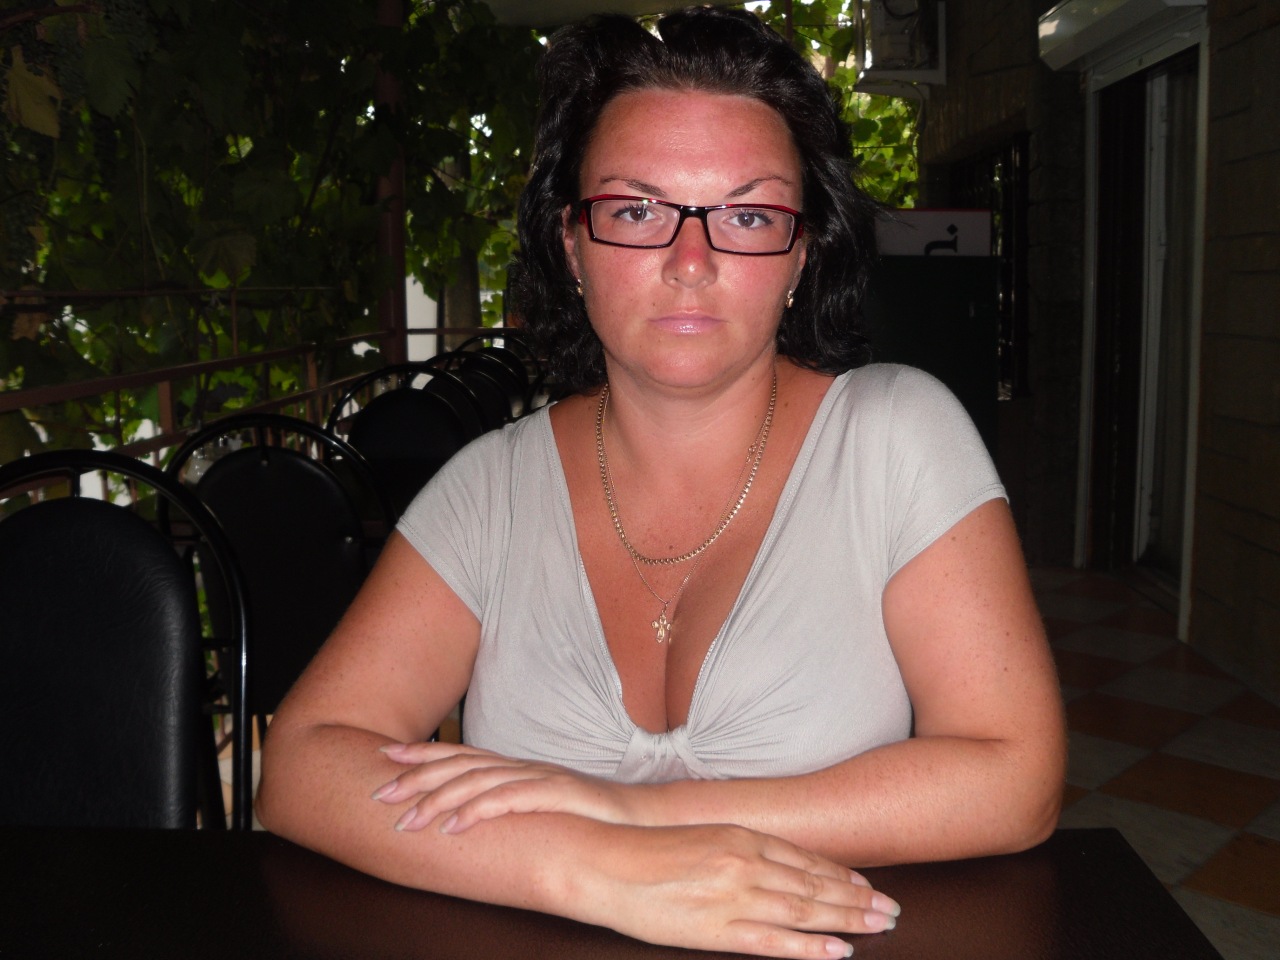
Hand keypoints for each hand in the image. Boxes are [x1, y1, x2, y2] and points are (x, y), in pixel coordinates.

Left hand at [371, 741, 635, 831]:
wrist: (639, 816)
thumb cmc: (587, 815)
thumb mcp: (541, 804)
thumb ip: (510, 802)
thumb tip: (472, 812)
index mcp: (516, 767)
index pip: (461, 754)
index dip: (422, 754)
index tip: (384, 756)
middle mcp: (522, 767)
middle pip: (460, 765)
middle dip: (416, 777)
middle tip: (380, 792)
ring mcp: (539, 779)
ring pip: (477, 783)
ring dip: (437, 800)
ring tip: (406, 820)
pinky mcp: (556, 796)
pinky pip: (509, 801)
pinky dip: (477, 812)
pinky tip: (453, 827)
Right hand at [581, 822, 898, 957]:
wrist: (603, 862)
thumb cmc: (646, 850)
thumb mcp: (702, 835)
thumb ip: (739, 847)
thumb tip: (771, 862)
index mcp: (741, 836)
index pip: (804, 859)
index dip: (841, 874)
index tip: (867, 885)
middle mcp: (745, 863)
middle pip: (814, 884)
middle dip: (857, 899)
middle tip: (892, 909)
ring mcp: (733, 897)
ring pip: (804, 910)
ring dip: (847, 920)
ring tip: (880, 927)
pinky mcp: (716, 929)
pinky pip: (773, 942)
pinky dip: (810, 948)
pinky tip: (837, 953)